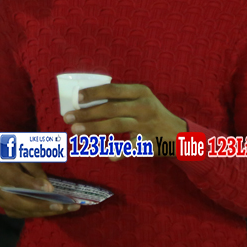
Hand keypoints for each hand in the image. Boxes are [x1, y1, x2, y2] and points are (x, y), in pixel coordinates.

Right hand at [0, 162, 79, 217]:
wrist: (0, 173)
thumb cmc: (16, 163)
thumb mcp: (25, 160)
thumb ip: (35, 170)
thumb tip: (48, 188)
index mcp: (3, 172)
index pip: (17, 179)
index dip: (33, 184)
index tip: (50, 188)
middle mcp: (0, 191)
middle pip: (21, 202)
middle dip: (42, 205)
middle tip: (60, 206)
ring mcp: (4, 203)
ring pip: (26, 211)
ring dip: (47, 211)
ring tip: (67, 208)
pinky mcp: (10, 211)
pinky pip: (28, 215)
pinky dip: (43, 213)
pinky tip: (58, 210)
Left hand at [63, 84, 186, 159]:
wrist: (179, 134)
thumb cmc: (152, 114)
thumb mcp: (140, 100)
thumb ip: (119, 99)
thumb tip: (85, 101)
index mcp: (140, 91)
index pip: (113, 89)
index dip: (93, 93)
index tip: (77, 98)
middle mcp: (144, 106)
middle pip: (110, 108)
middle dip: (87, 113)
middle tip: (67, 118)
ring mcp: (147, 124)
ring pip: (116, 125)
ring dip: (94, 128)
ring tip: (76, 130)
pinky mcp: (149, 141)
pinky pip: (129, 148)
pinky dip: (119, 152)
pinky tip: (109, 156)